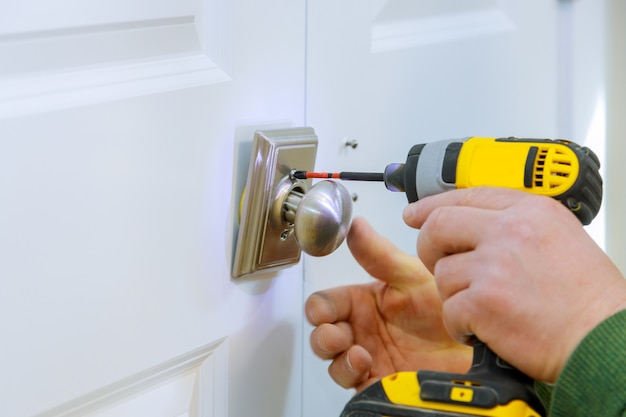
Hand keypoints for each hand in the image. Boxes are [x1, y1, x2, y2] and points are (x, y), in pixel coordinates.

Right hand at [305, 217, 471, 391]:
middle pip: (322, 335)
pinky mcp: (379, 382)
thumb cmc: (445, 307)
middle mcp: (362, 330)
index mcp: (363, 303)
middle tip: (337, 334)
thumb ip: (378, 254)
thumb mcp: (410, 275)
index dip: (320, 308)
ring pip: (333, 362)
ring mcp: (369, 358)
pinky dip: (351, 375)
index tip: (324, 311)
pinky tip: (365, 364)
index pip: (325, 304)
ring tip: (357, 353)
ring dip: (337, 358)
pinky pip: (352, 384)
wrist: (474, 343)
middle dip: (323, 336)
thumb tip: (355, 227)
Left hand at [403, 187, 625, 382]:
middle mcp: (511, 231)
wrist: (604, 341)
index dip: (432, 204)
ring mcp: (495, 265)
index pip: (467, 195)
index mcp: (531, 211)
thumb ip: (516, 227)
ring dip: (456, 296)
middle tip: (437, 263)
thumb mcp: (560, 239)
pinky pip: (449, 310)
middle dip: (429, 247)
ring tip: (486, 308)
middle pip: (439, 225)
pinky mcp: (483, 301)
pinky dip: (462, 326)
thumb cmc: (589, 300)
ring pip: (443, 274)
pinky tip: (485, 330)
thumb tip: (472, 227)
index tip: (414, 213)